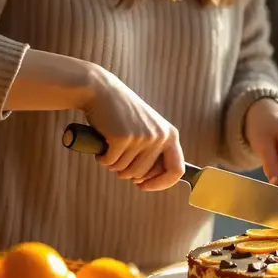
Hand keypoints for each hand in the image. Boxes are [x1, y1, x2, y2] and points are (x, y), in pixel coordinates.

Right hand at [83, 67, 183, 191]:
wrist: (102, 91)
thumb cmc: (122, 114)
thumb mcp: (147, 130)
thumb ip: (153, 152)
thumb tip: (147, 181)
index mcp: (170, 135)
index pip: (176, 170)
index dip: (161, 184)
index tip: (143, 186)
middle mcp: (160, 137)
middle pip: (142, 174)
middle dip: (126, 172)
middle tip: (117, 158)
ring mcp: (142, 137)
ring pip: (125, 171)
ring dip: (113, 164)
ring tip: (110, 146)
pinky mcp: (123, 138)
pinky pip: (110, 163)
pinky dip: (102, 158)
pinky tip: (101, 143)